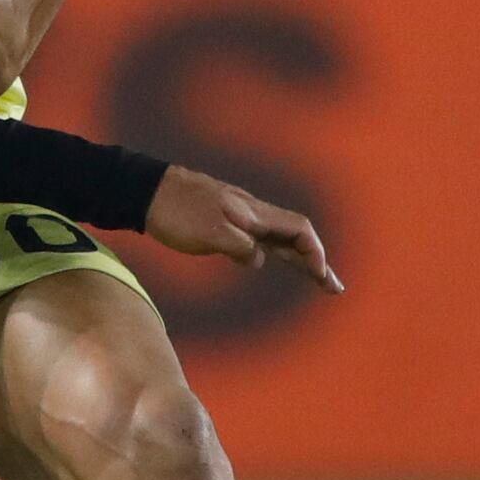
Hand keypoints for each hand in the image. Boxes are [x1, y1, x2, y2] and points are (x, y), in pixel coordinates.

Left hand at [142, 167, 342, 292]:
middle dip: (316, 262)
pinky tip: (263, 261)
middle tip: (335, 289)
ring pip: (276, 238)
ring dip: (297, 259)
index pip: (299, 229)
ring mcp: (237, 216)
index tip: (321, 276)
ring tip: (315, 279)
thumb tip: (258, 259)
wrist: (144, 190)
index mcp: (253, 213)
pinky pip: (255, 238)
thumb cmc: (176, 213)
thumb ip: (240, 247)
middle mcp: (251, 213)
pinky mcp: (221, 221)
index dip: (315, 253)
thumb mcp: (210, 234)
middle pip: (294, 236)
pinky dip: (270, 252)